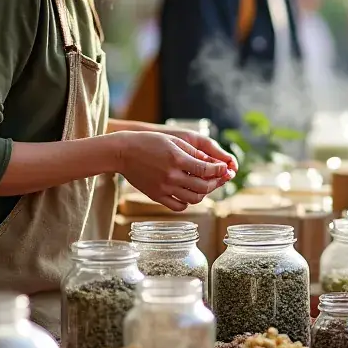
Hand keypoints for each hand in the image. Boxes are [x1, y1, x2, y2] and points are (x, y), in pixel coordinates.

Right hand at [114, 131, 233, 211]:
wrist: (123, 152)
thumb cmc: (148, 142)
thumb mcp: (173, 141)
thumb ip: (193, 152)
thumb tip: (211, 162)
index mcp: (178, 159)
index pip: (206, 170)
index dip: (219, 170)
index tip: (224, 169)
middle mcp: (172, 176)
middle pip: (202, 187)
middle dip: (215, 183)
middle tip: (218, 178)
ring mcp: (164, 188)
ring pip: (193, 199)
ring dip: (203, 194)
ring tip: (204, 186)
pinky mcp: (156, 196)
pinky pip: (178, 206)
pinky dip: (188, 203)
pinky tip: (188, 194)